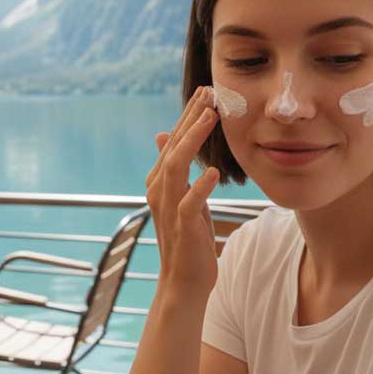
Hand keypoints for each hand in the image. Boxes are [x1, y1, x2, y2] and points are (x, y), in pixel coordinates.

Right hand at [145, 86, 220, 298]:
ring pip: (176, 166)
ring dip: (194, 140)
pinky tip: (213, 172)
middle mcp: (159, 190)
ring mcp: (168, 208)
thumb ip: (175, 168)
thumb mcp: (181, 197)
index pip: (174, 140)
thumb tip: (165, 135)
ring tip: (212, 117)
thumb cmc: (188, 238)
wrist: (183, 282)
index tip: (207, 91)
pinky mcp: (182, 227)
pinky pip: (188, 203)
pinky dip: (200, 187)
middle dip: (191, 117)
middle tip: (210, 92)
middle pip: (173, 146)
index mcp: (159, 181)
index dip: (189, 115)